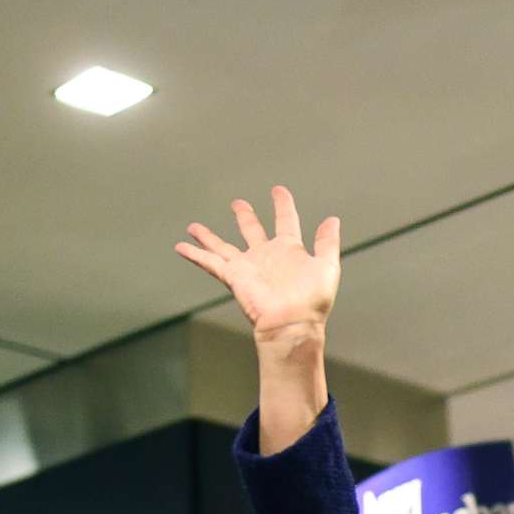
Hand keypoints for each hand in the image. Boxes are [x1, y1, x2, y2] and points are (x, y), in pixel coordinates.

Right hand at [175, 187, 341, 344]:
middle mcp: (266, 256)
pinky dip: (194, 254)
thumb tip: (332, 219)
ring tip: (194, 226)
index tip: (278, 190)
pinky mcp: (233, 276)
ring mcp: (248, 266)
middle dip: (245, 217)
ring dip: (209, 236)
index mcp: (290, 251)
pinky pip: (209, 261)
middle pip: (252, 230)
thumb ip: (327, 242)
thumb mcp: (326, 266)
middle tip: (238, 204)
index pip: (286, 221)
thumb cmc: (312, 300)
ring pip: (223, 246)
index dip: (283, 205)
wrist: (292, 322)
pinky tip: (181, 246)